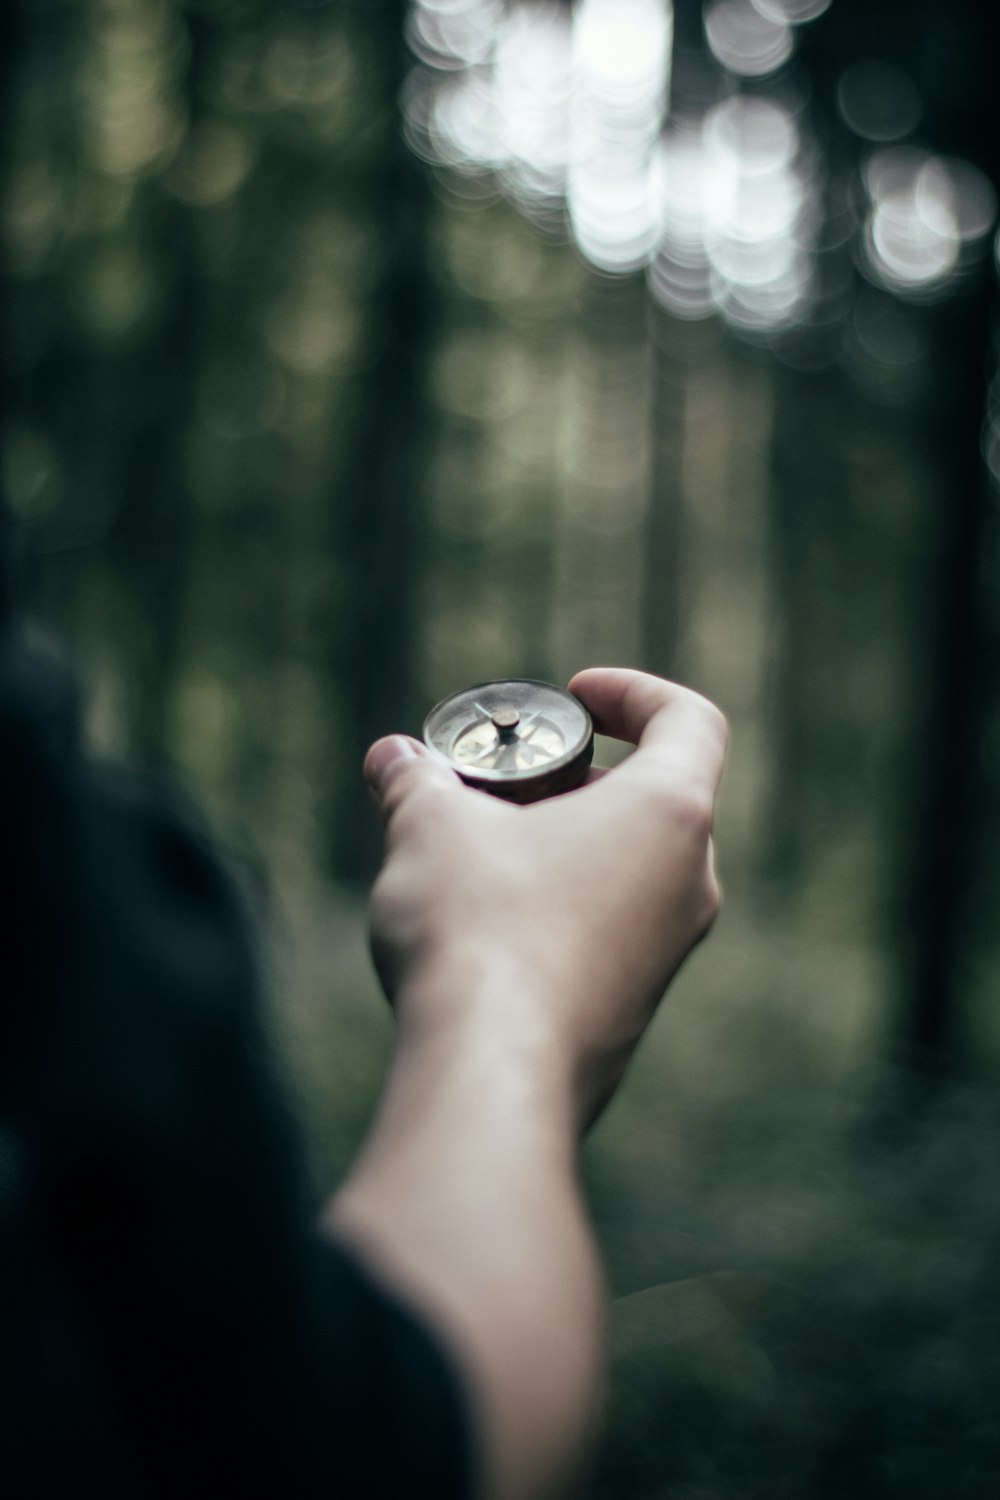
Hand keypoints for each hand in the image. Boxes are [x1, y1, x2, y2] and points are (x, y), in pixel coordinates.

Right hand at [363, 669, 726, 1125]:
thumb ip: (416, 782)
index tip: (574, 697)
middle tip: (505, 780)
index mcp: (669, 815)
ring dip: (564, 842)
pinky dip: (561, 902)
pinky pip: (610, 929)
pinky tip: (483, 920)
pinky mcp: (633, 1008)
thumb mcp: (431, 829)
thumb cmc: (479, 930)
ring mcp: (668, 953)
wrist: (490, 1076)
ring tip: (481, 847)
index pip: (689, 720)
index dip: (635, 692)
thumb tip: (391, 759)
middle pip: (655, 797)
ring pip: (631, 868)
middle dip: (577, 777)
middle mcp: (690, 884)